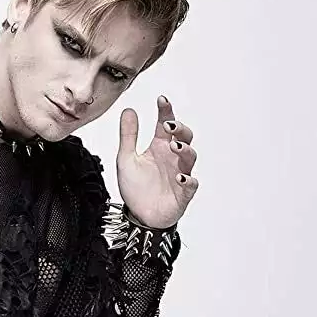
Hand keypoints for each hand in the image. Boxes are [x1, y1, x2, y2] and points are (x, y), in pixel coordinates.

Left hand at [115, 95, 198, 229]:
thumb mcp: (126, 159)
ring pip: (190, 157)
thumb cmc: (137, 189)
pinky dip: (188, 180)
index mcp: (159, 147)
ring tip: (174, 147)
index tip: (162, 100)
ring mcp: (179, 174)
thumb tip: (128, 110)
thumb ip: (128, 136)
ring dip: (184, 150)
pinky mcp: (183, 193)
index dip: (166, 111)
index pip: (166, 124)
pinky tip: (180, 177)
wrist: (139, 216)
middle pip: (184, 136)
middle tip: (169, 125)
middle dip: (180, 128)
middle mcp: (172, 158)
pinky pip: (191, 185)